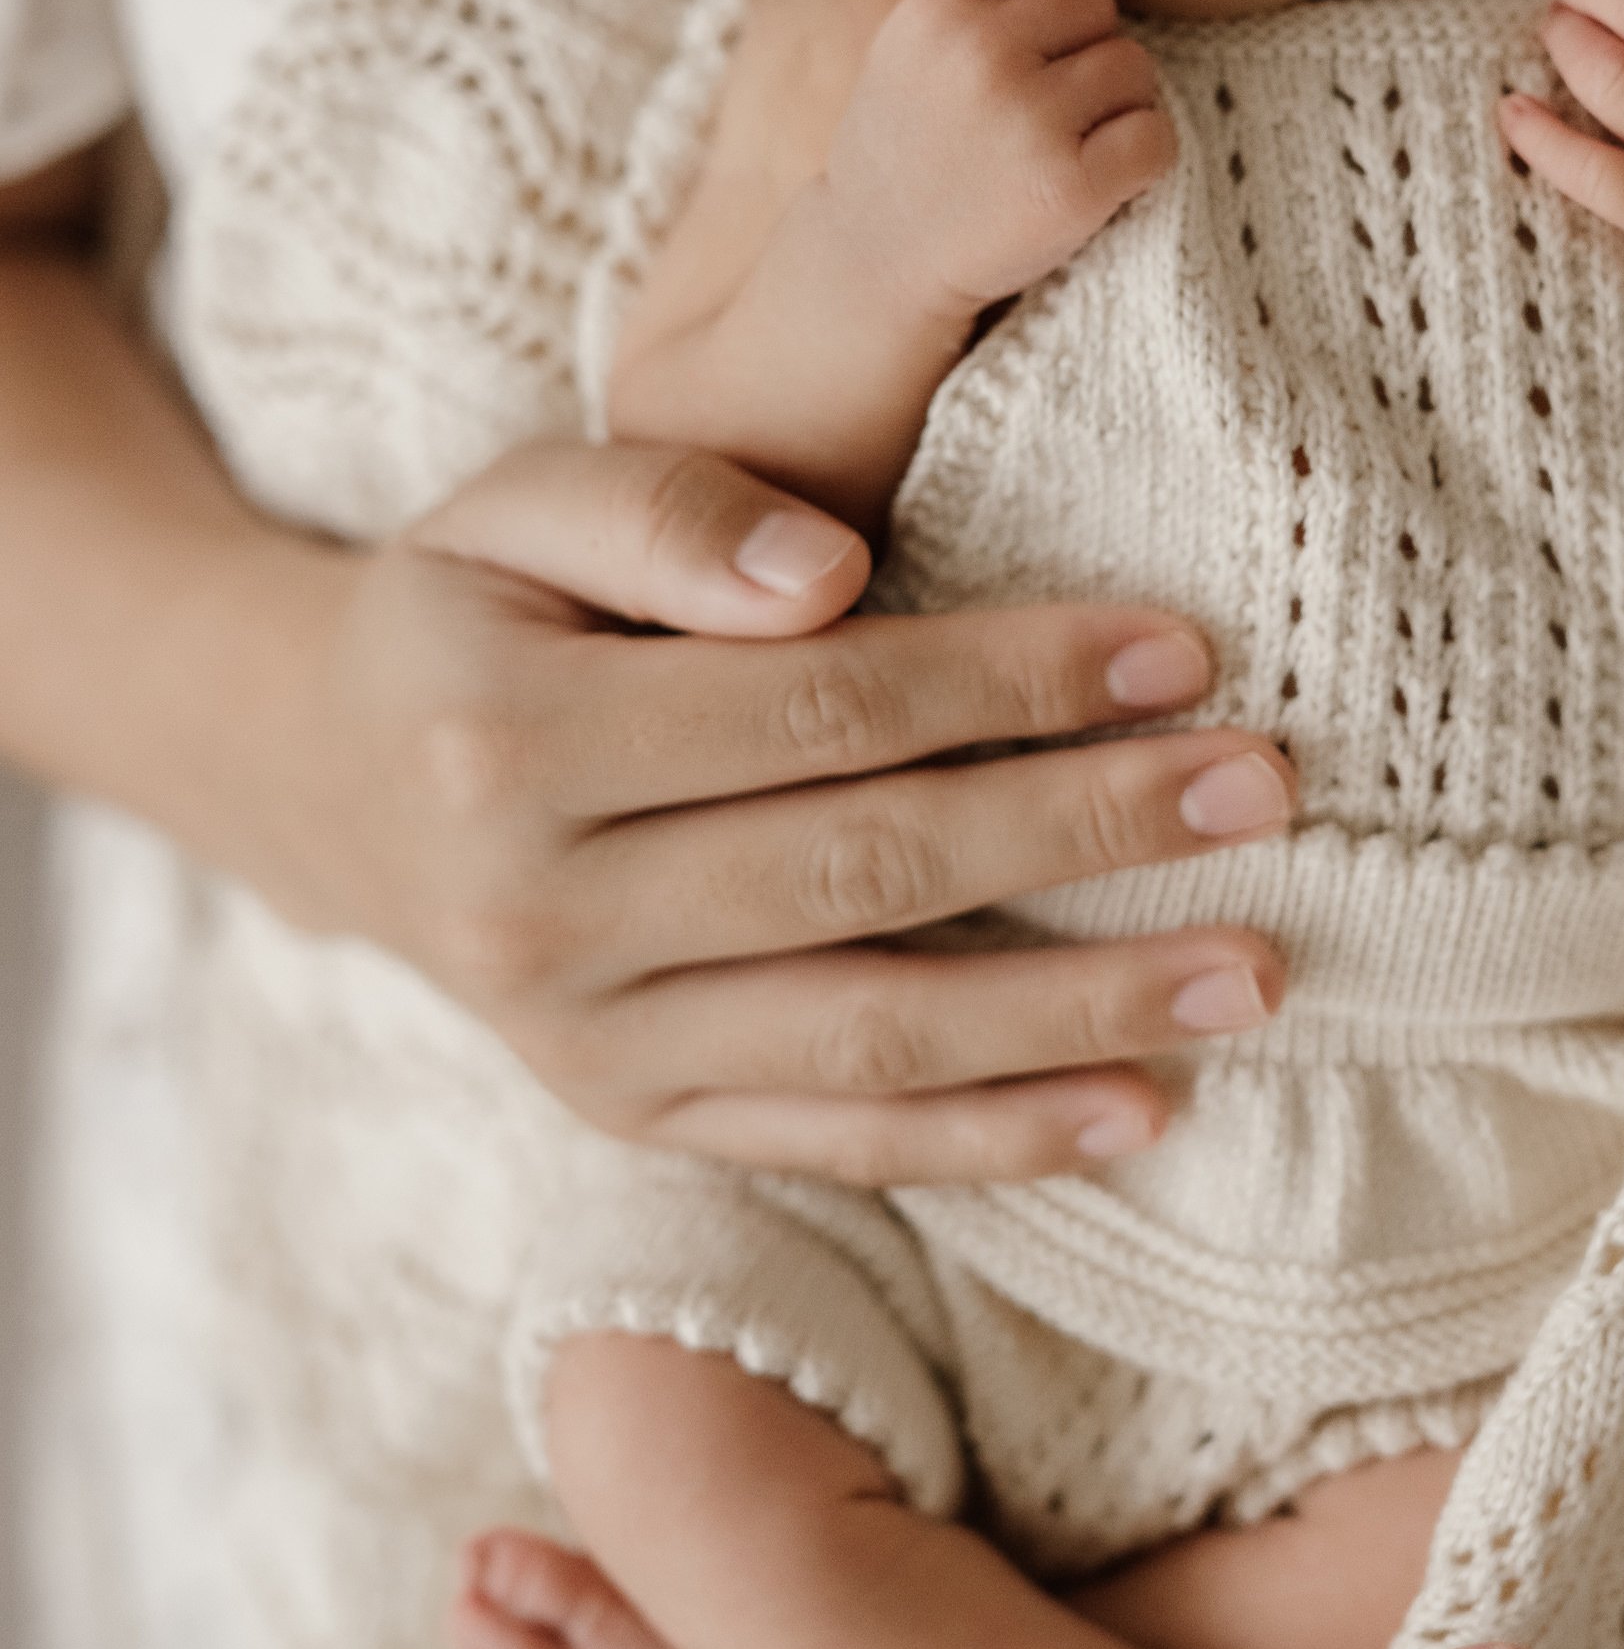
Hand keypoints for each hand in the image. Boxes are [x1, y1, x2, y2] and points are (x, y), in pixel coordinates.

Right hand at [278, 432, 1292, 1175]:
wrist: (333, 785)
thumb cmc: (476, 605)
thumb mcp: (522, 503)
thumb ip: (669, 512)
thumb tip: (834, 573)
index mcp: (506, 735)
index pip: (815, 707)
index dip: (1005, 679)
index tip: (1178, 649)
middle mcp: (535, 912)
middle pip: (867, 871)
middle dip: (1084, 829)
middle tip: (1263, 786)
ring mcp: (584, 1045)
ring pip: (868, 1037)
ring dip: (1077, 1011)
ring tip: (1253, 967)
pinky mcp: (629, 1124)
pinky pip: (834, 1145)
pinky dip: (992, 1142)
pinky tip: (1143, 1111)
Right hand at [827, 0, 1173, 324]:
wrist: (876, 261)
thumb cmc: (910, 144)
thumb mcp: (910, 43)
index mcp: (937, 8)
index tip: (1010, 44)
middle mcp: (982, 52)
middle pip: (1095, 4)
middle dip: (1080, 51)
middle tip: (1034, 109)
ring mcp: (1030, 118)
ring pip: (1135, 66)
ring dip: (1113, 106)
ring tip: (1056, 145)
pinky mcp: (1073, 186)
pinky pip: (1157, 136)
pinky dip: (1140, 160)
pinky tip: (1092, 180)